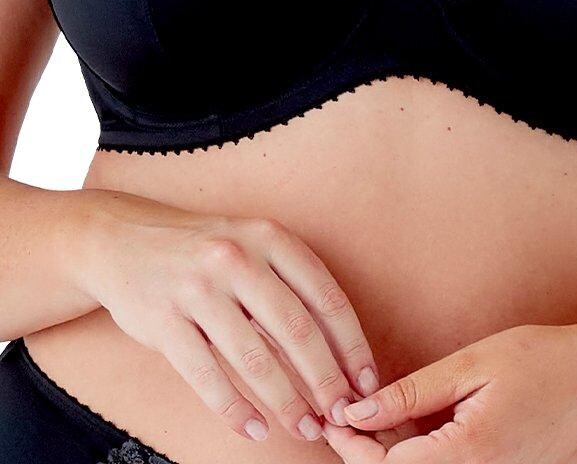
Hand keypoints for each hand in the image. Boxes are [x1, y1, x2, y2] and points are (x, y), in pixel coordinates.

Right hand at [73, 189, 380, 443]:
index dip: (351, 345)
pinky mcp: (164, 322)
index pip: (326, 296)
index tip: (365, 381)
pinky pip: (207, 377)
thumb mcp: (250, 246)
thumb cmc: (202, 249)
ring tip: (305, 428)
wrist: (121, 239)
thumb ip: (288, 288)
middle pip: (297, 331)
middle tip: (342, 415)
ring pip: (255, 359)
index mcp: (268, 236)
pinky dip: (234, 410)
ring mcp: (198, 289)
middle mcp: (236, 257)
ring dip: (286, 403)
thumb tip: (337, 354)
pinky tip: (254, 429)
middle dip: (325, 381)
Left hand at [318, 323, 576, 463]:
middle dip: (366, 452)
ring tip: (370, 413)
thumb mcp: (471, 364)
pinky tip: (407, 422)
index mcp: (468, 455)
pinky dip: (419, 452)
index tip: (333, 416)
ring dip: (391, 454)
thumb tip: (359, 412)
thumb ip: (413, 393)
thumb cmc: (539, 360)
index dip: (353, 446)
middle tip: (343, 413)